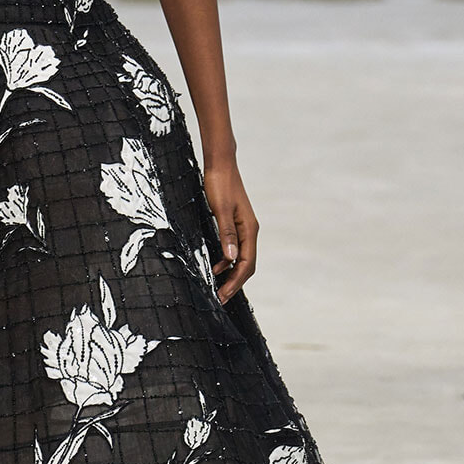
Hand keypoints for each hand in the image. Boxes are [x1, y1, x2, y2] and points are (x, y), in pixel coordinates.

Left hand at [202, 160, 258, 303]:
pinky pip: (234, 249)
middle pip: (246, 265)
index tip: (222, 295)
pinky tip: (214, 266)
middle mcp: (249, 230)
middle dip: (234, 283)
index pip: (246, 264)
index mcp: (249, 229)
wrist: (220, 164)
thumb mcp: (221, 209)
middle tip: (220, 299)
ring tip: (217, 288)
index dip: (235, 282)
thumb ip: (226, 233)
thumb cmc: (219, 184)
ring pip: (241, 258)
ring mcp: (243, 227)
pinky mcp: (234, 224)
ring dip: (230, 274)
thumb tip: (230, 258)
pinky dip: (226, 261)